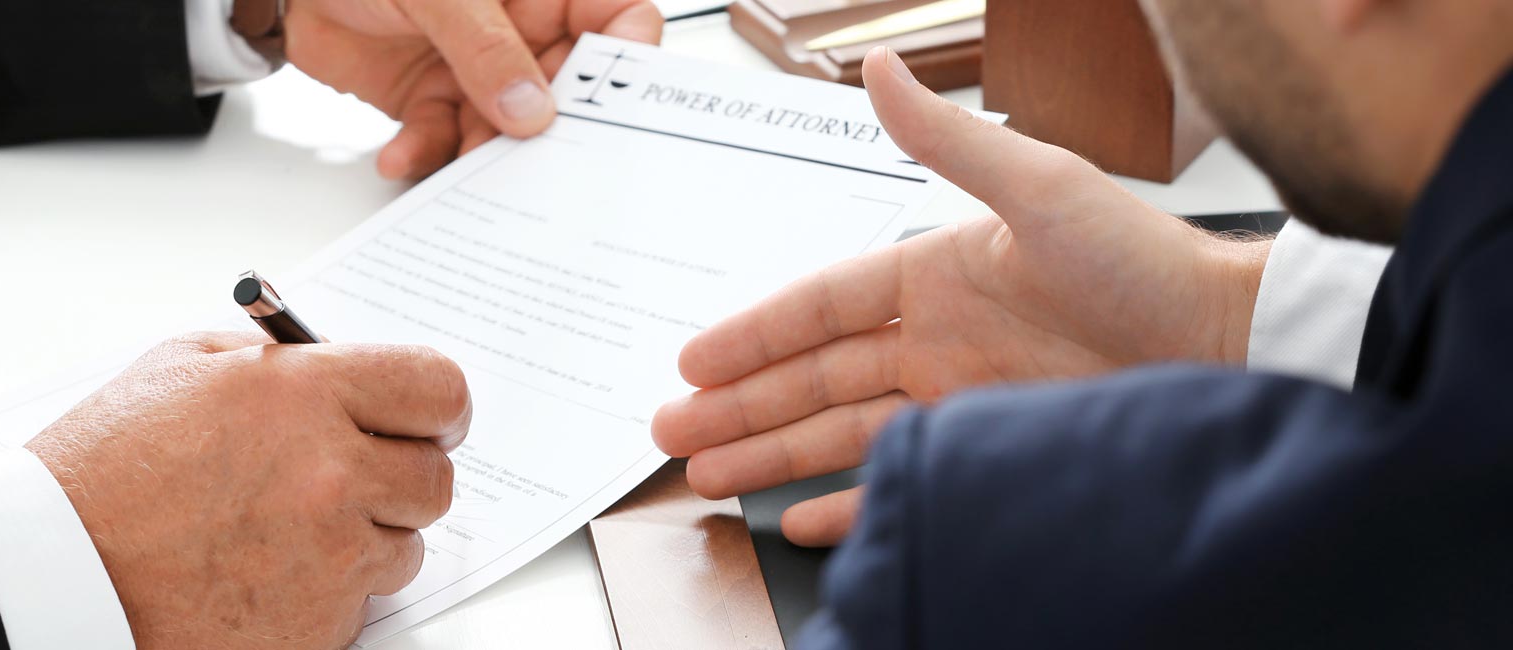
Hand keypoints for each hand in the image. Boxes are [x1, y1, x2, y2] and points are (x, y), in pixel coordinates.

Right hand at [27, 332, 470, 648]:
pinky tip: (263, 575)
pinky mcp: (317, 626)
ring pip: (403, 548)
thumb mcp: (179, 368)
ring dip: (361, 541)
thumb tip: (341, 366)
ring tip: (281, 532)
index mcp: (303, 394)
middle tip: (353, 479)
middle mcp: (329, 474)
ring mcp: (328, 557)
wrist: (52, 573)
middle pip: (436, 478)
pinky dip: (324, 595)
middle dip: (401, 476)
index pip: (438, 388)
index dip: (439, 406)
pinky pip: (359, 605)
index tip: (429, 419)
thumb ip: (276, 360)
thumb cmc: (101, 472)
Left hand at [284, 0, 662, 179]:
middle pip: (566, 92)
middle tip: (535, 161)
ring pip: (506, 130)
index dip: (629, 59)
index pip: (615, 19)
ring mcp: (477, 69)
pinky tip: (402, 156)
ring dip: (483, 154)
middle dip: (550, 132)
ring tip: (463, 167)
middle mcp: (518, 30)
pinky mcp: (432, 99)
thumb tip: (532, 109)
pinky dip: (425, 154)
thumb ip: (486, 47)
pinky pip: (444, 139)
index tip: (616, 105)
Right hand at [649, 48, 1272, 547]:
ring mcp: (958, 396)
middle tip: (672, 433)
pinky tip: (802, 514)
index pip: (819, 307)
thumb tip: (877, 69)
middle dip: (737, 406)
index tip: (693, 360)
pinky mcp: (988, 445)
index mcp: (933, 271)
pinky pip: (900, 477)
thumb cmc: (1148, 260)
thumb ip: (946, 140)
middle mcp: (935, 336)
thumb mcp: (1038, 187)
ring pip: (837, 430)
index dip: (752, 333)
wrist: (1233, 345)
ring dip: (771, 453)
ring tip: (708, 476)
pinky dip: (849, 500)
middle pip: (810, 377)